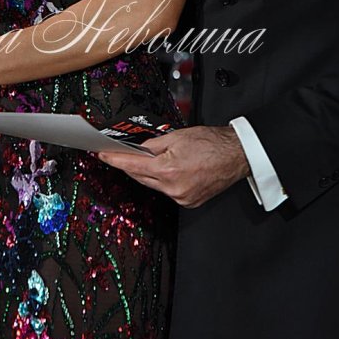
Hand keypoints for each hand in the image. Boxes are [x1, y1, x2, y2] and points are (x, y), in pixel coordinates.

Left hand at [98, 125, 250, 207]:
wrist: (236, 155)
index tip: (102, 155)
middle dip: (129, 165)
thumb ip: (153, 144)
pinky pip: (167, 191)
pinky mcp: (189, 202)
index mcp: (168, 170)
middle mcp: (173, 188)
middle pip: (140, 176)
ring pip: (153, 185)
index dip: (114, 159)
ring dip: (146, 172)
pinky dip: (161, 181)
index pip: (132, 165)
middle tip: (118, 153)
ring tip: (145, 159)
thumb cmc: (211, 143)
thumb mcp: (177, 136)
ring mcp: (181, 198)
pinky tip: (163, 170)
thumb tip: (138, 148)